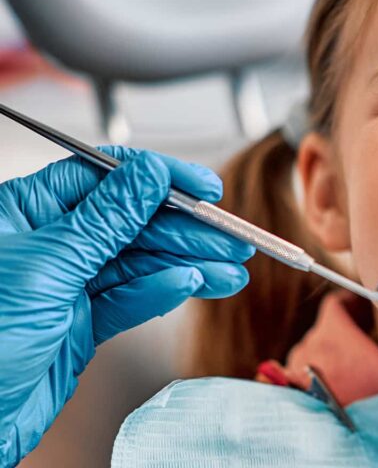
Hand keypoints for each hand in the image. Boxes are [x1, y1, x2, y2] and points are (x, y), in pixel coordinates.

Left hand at [0, 147, 254, 465]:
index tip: (204, 187)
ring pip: (141, 264)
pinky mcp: (82, 325)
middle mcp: (47, 243)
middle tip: (230, 240)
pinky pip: (132, 300)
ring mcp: (66, 285)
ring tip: (230, 271)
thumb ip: (106, 219)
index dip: (159, 179)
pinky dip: (163, 293)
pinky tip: (191, 286)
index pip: (105, 177)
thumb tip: (149, 176)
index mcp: (24, 212)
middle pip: (132, 222)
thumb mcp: (48, 266)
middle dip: (187, 231)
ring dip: (189, 265)